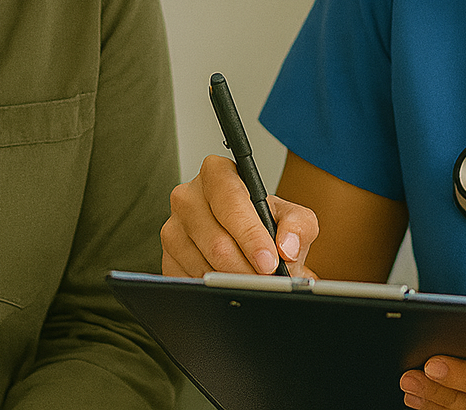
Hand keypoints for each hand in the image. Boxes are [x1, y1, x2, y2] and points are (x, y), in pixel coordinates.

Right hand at [160, 155, 320, 276]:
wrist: (250, 246)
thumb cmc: (266, 225)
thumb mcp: (292, 218)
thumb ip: (299, 226)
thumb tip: (286, 247)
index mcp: (217, 174)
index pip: (229, 199)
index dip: (250, 234)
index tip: (269, 261)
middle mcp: (188, 197)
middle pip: (216, 240)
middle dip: (246, 268)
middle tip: (266, 283)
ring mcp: (173, 229)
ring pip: (203, 266)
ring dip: (232, 283)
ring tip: (253, 285)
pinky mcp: (166, 258)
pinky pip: (189, 281)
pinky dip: (214, 292)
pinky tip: (230, 289)